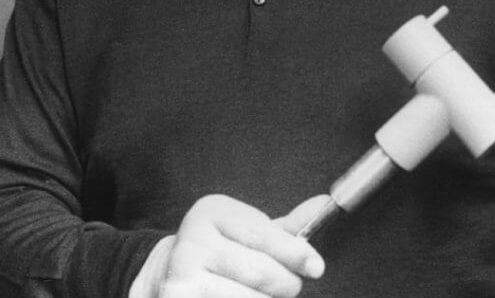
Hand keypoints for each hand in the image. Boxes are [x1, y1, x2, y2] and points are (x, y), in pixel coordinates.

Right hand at [130, 194, 329, 297]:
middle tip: (290, 285)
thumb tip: (324, 205)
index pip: (262, 234)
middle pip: (259, 272)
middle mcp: (192, 239)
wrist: (170, 272)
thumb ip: (287, 227)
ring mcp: (181, 274)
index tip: (317, 267)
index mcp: (212, 212)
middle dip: (285, 283)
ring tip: (262, 293)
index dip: (295, 252)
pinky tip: (245, 296)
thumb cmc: (223, 250)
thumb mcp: (249, 231)